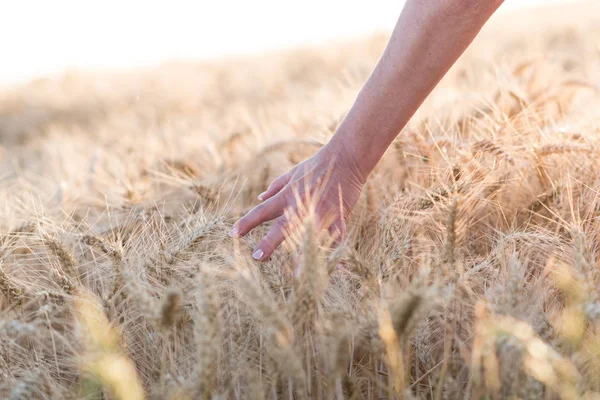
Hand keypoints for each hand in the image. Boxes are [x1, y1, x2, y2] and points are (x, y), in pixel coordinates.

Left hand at [230, 139, 365, 260]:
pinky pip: (337, 238)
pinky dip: (336, 251)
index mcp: (287, 196)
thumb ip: (275, 186)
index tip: (233, 233)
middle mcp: (301, 206)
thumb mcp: (293, 172)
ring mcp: (320, 212)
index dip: (247, 222)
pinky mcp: (338, 216)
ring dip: (302, 256)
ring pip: (309, 237)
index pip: (262, 211)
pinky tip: (336, 268)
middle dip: (270, 243)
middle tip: (257, 257)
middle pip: (282, 227)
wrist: (346, 158)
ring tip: (296, 276)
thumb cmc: (317, 164)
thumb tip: (259, 197)